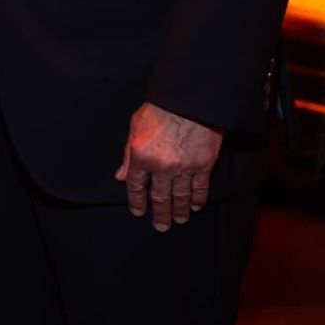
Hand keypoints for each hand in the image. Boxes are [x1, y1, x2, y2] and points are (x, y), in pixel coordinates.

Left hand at [115, 102, 222, 231]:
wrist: (191, 98)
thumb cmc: (162, 107)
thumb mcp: (136, 126)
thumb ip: (128, 153)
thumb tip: (121, 175)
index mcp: (141, 156)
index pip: (135, 186)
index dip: (136, 201)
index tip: (138, 211)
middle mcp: (161, 166)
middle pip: (158, 197)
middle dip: (159, 214)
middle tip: (160, 226)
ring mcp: (184, 168)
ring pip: (180, 196)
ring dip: (178, 211)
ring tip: (178, 220)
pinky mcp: (203, 165)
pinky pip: (200, 188)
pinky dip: (197, 200)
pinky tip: (195, 206)